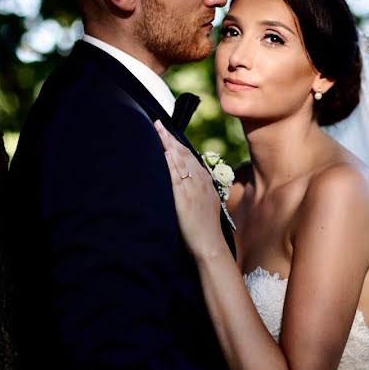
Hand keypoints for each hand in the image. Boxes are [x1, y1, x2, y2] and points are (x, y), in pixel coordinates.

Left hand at [154, 120, 221, 255]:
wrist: (210, 245)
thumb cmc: (206, 228)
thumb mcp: (206, 204)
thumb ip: (198, 190)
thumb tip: (187, 180)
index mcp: (206, 182)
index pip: (190, 157)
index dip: (178, 143)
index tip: (167, 132)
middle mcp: (200, 182)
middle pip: (184, 155)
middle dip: (170, 139)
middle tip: (158, 124)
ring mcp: (193, 190)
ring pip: (180, 163)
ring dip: (168, 146)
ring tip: (158, 132)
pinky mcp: (185, 200)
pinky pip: (177, 179)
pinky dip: (171, 165)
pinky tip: (165, 154)